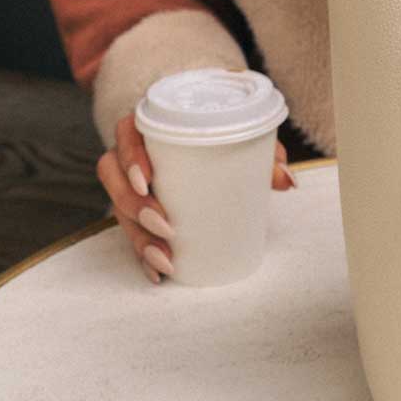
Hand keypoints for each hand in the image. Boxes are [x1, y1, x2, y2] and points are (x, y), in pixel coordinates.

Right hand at [97, 112, 295, 284]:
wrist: (205, 139)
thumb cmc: (219, 134)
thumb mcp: (241, 137)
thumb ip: (264, 152)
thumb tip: (288, 180)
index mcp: (151, 126)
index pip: (126, 133)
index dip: (130, 157)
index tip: (147, 180)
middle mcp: (132, 154)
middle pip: (112, 176)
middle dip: (134, 205)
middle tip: (165, 225)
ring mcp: (130, 183)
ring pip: (118, 208)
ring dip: (138, 237)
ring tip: (165, 258)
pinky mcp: (135, 210)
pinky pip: (129, 232)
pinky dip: (142, 255)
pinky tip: (156, 274)